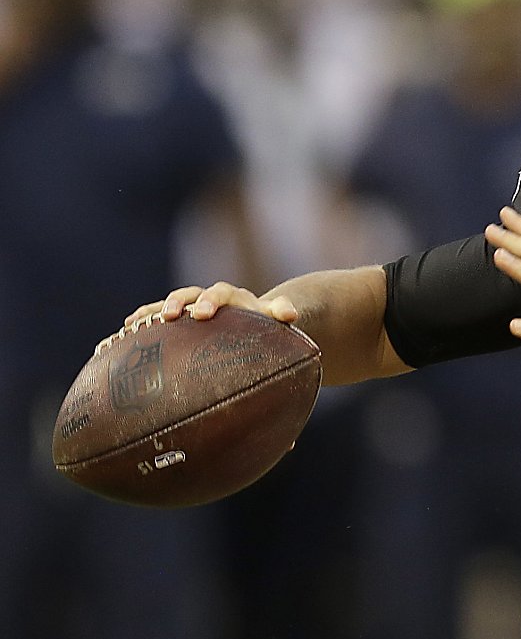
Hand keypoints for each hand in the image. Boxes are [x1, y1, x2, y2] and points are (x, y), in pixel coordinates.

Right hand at [102, 283, 300, 350]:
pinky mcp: (171, 322)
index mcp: (230, 296)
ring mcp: (185, 309)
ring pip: (162, 307)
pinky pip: (148, 324)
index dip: (210, 301)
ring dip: (148, 316)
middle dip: (177, 303)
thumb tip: (292, 313)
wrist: (250, 318)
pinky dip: (131, 331)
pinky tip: (111, 345)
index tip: (203, 314)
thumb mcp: (274, 317)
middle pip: (187, 295)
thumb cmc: (264, 322)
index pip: (220, 293)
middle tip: (170, 316)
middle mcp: (204, 298)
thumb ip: (281, 311)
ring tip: (131, 327)